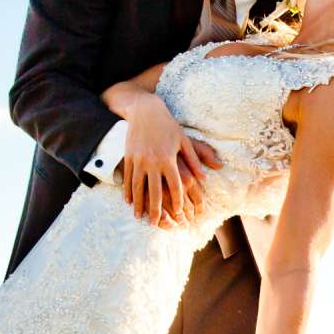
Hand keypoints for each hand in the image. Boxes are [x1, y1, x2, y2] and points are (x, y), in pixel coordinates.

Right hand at [115, 102, 221, 225]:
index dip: (177, 201)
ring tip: (139, 216)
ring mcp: (138, 160)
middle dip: (155, 210)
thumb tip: (205, 177)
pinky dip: (127, 191)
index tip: (177, 213)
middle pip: (154, 192)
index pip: (175, 186)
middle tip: (155, 224)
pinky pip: (127, 178)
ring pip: (138, 187)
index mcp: (169, 159)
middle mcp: (153, 162)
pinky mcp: (128, 156)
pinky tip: (128, 201)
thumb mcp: (184, 140)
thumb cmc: (168, 125)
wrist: (145, 110)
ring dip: (138, 204)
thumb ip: (195, 159)